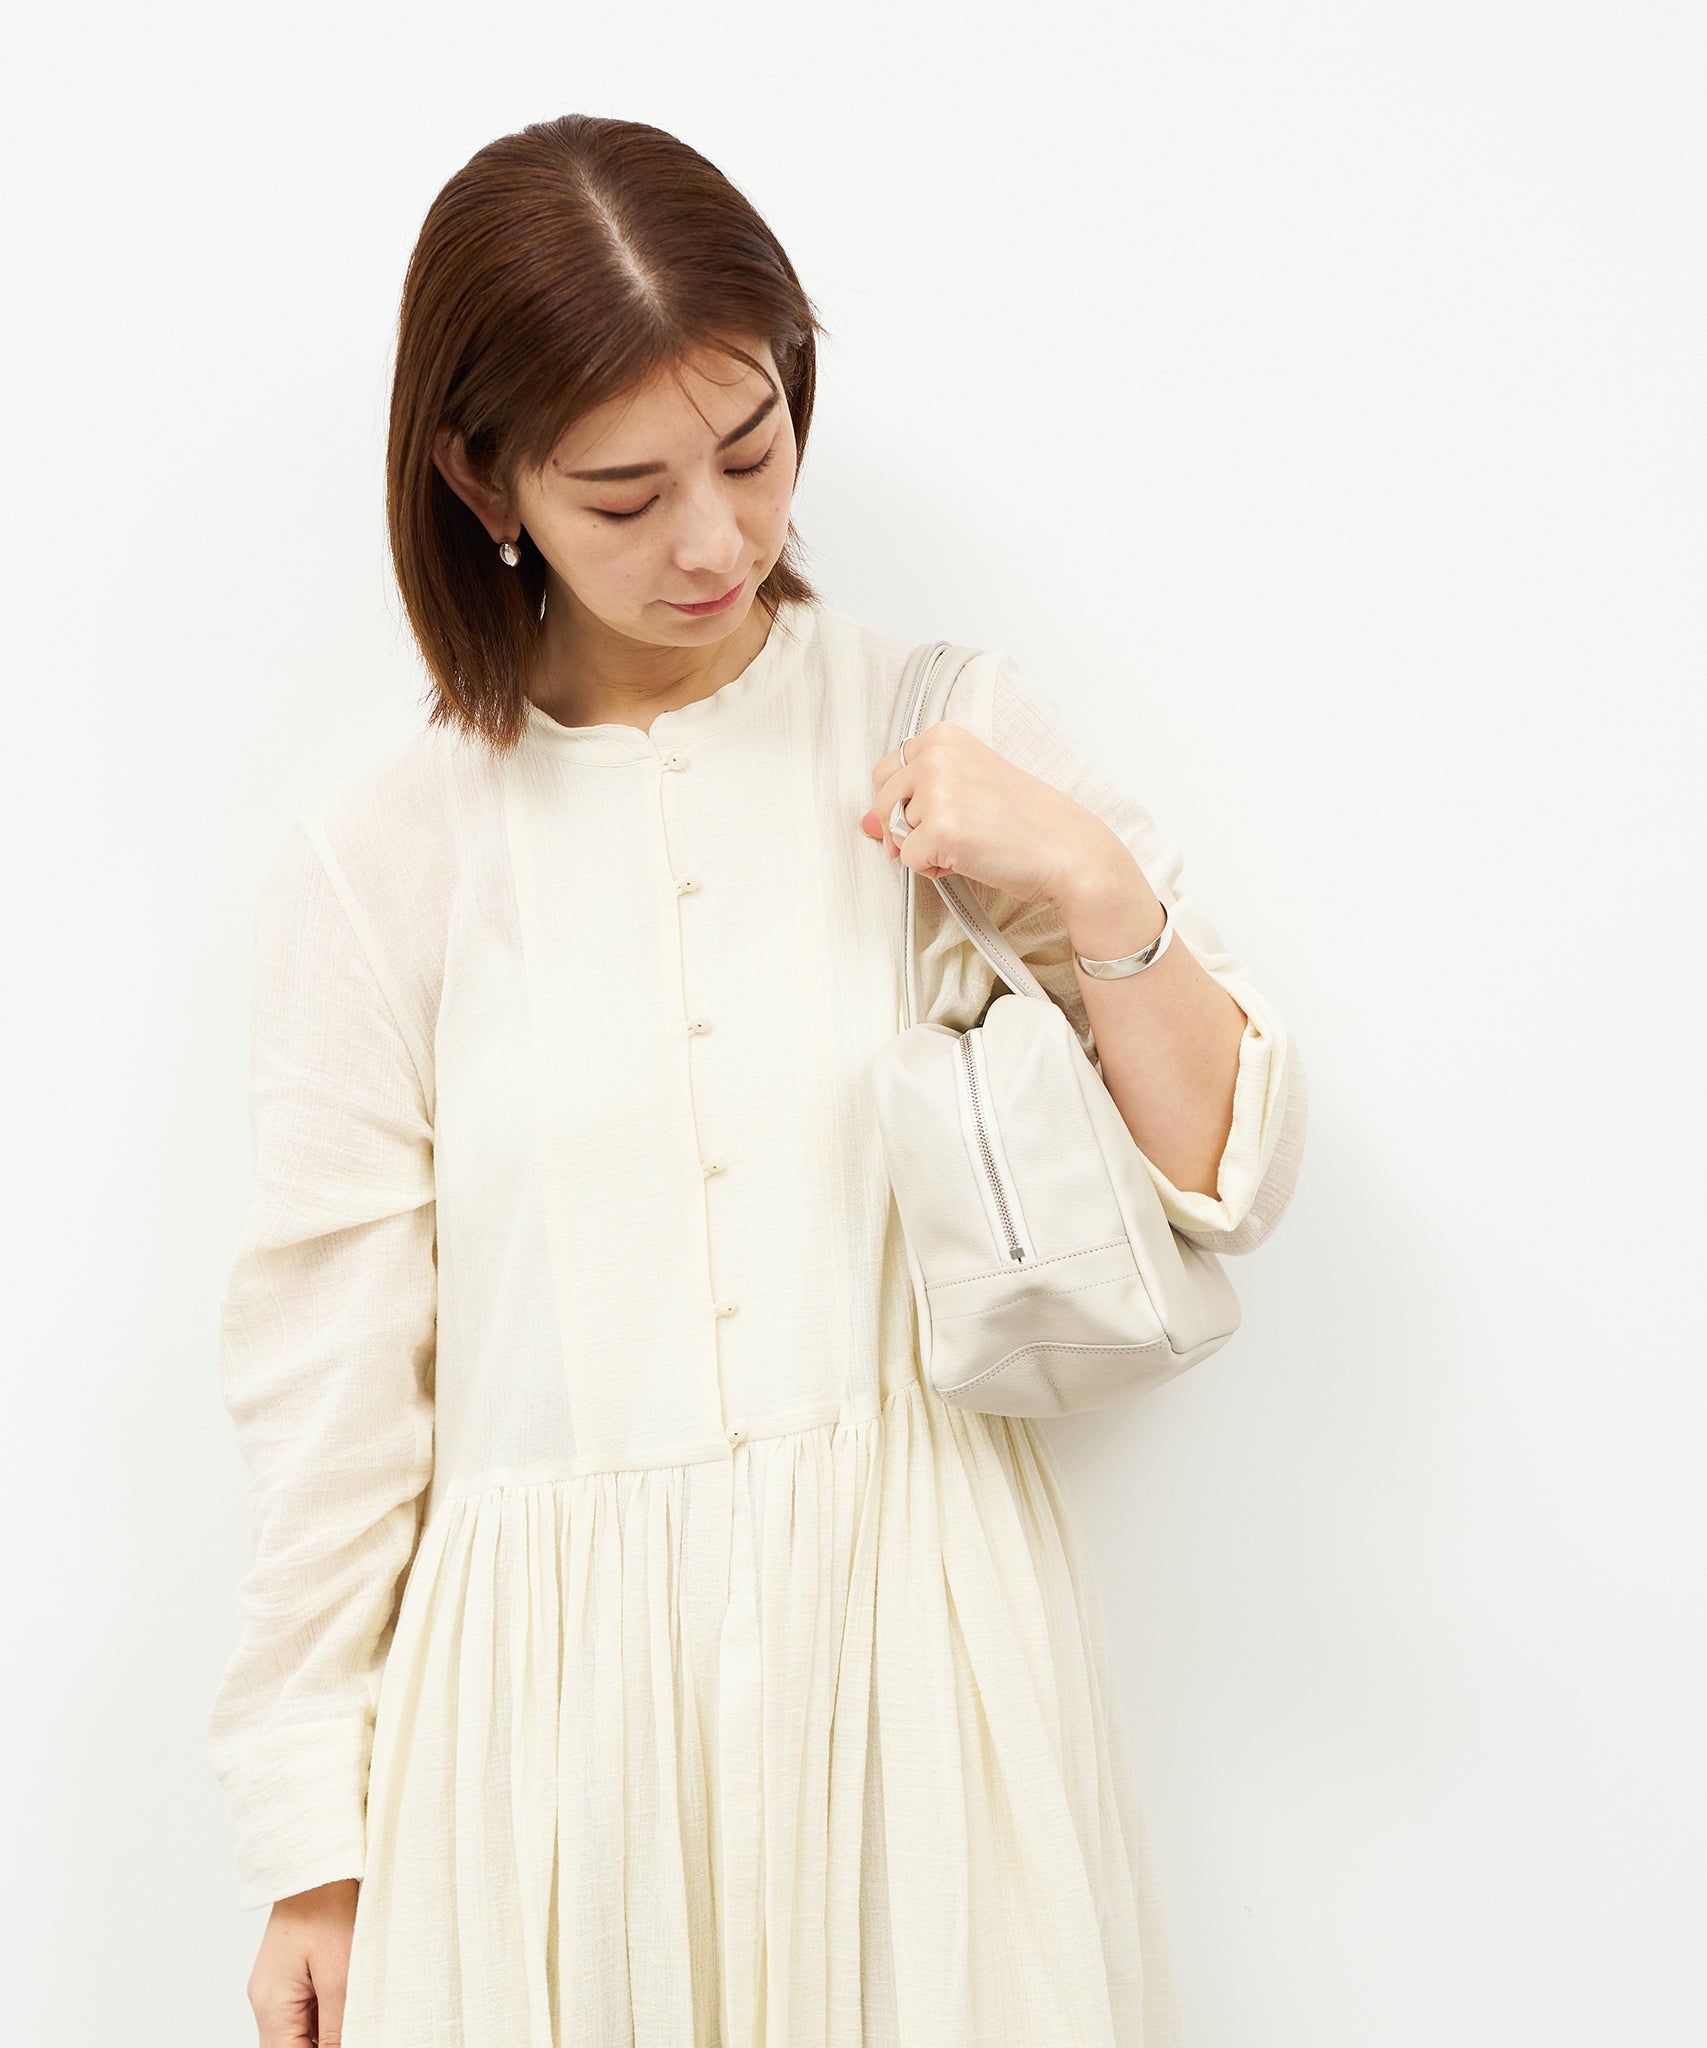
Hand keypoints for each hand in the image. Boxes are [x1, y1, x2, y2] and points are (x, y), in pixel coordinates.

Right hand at [247, 1878, 357, 2045]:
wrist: (318, 1862)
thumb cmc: (328, 1908)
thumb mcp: (342, 1973)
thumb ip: (337, 2027)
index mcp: (271, 2004)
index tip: (349, 2042)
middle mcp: (264, 1999)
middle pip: (287, 2047)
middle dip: (318, 2046)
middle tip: (353, 2029)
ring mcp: (272, 1986)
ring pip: (294, 2032)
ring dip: (321, 2033)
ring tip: (351, 2015)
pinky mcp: (285, 1974)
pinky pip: (299, 2011)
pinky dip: (321, 2015)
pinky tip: (344, 2002)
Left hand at [861, 717, 1128, 911]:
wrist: (1067, 849)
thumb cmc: (1025, 821)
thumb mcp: (966, 791)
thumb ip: (913, 798)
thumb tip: (862, 824)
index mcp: (943, 735)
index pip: (886, 770)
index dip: (905, 803)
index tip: (941, 812)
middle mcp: (936, 754)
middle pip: (880, 800)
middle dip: (906, 827)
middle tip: (954, 834)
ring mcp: (937, 789)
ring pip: (893, 832)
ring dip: (923, 848)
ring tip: (968, 843)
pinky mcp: (939, 828)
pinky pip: (907, 860)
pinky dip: (932, 869)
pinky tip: (968, 859)